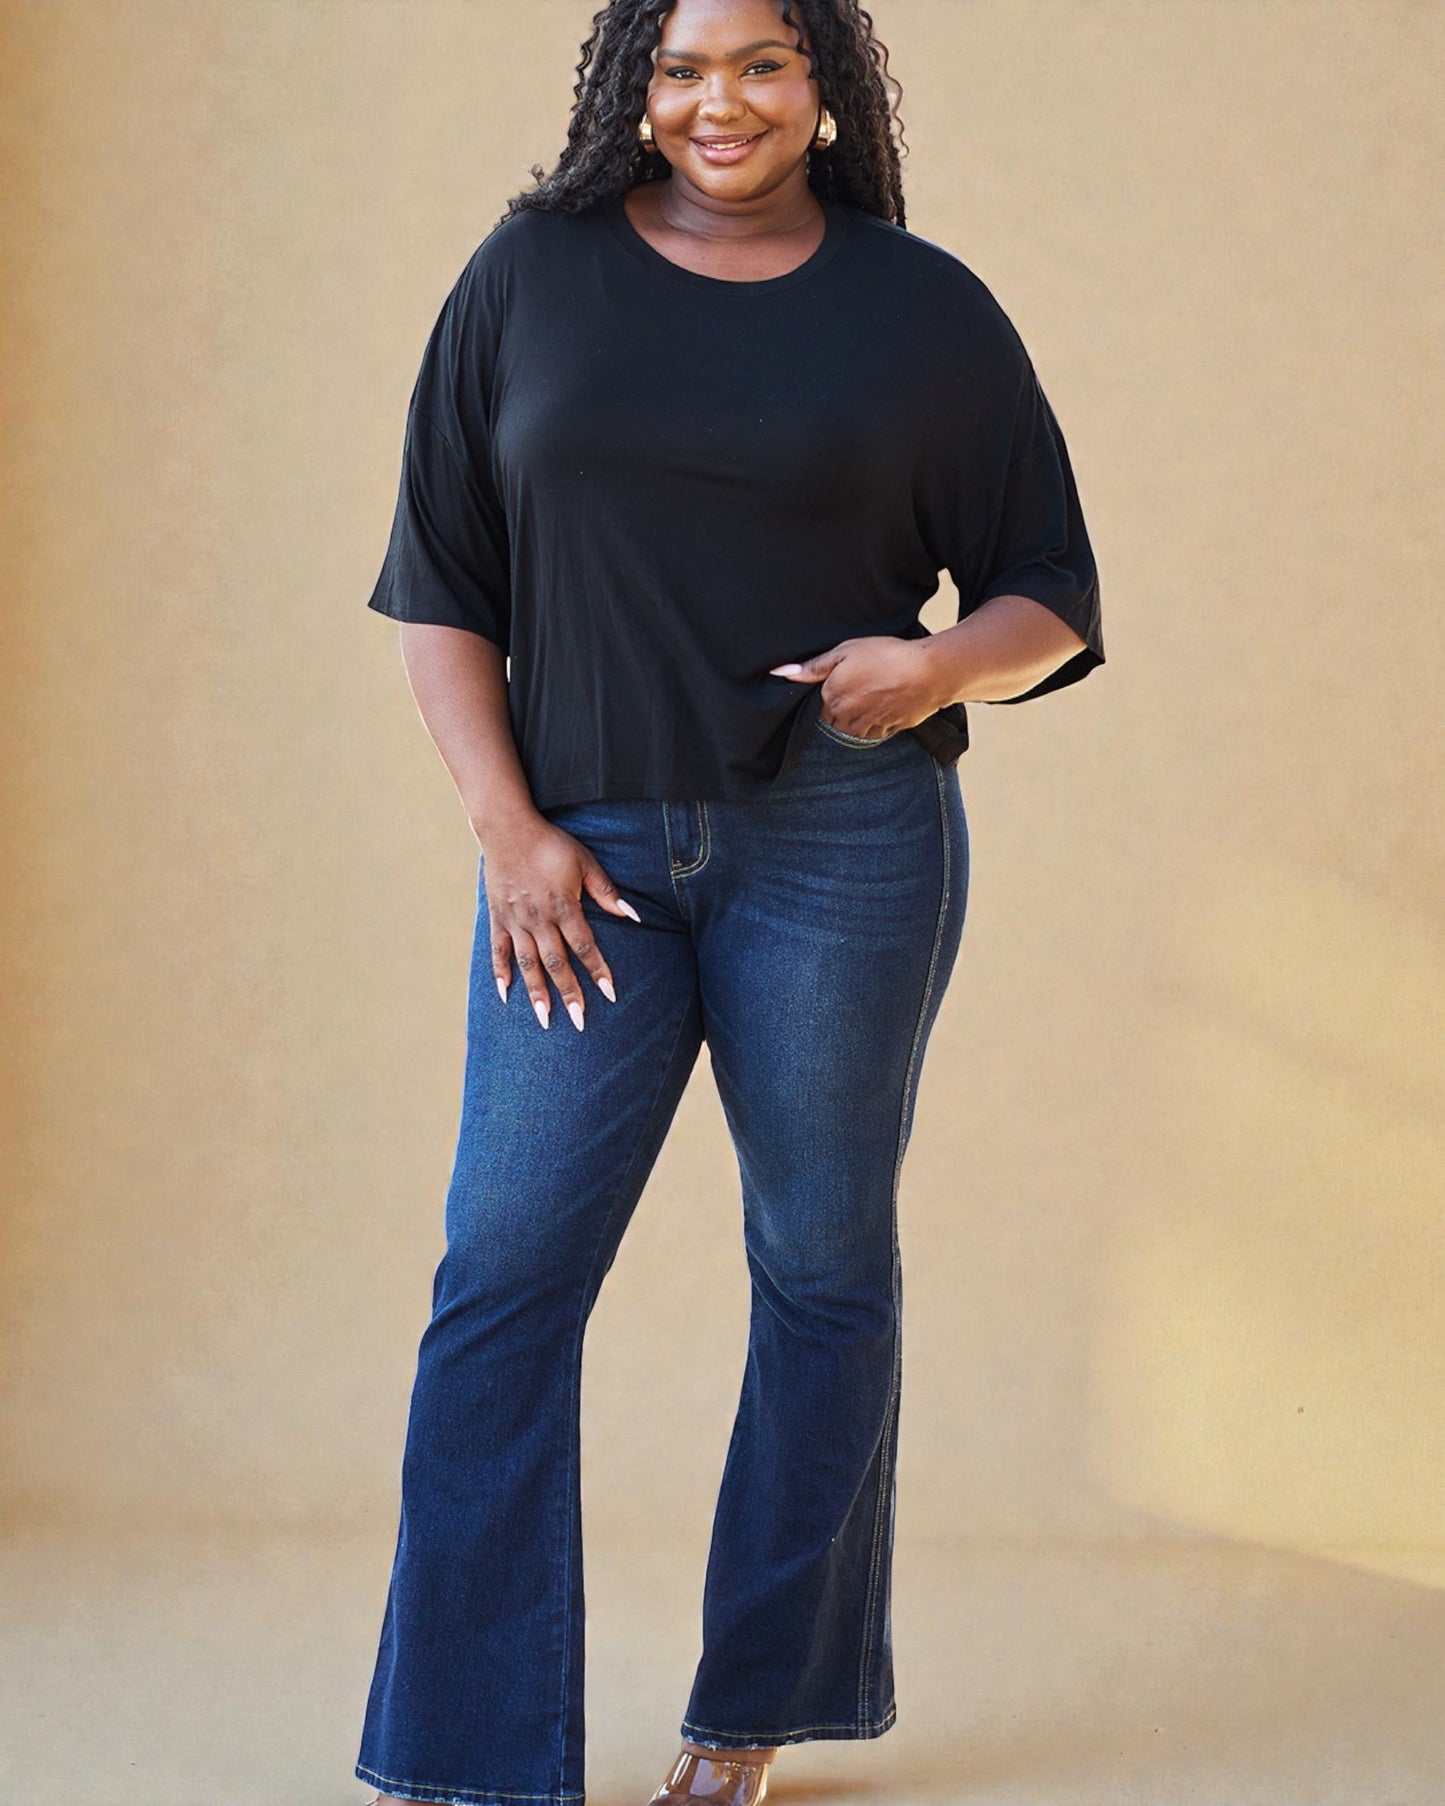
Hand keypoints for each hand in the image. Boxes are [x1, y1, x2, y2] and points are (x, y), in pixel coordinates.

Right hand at [475, 814, 639, 1030]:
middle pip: (557, 963)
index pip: (584, 946)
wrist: (507, 828)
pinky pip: (499, 951)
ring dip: (537, 993)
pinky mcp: (497, 917)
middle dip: (570, 994)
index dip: (598, 970)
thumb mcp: (585, 862)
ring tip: (545, 1019)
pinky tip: (506, 995)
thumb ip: (606, 891)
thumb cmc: (551, 844)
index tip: (610, 994)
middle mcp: (538, 919)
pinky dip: (501, 973)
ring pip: (528, 964)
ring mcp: (515, 920)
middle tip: (579, 1022)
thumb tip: (632, 915)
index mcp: (563, 906)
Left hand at [769, 635, 945, 739]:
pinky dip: (875, 722)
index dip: (825, 695)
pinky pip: (872, 732)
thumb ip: (812, 667)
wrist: (929, 673)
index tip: (839, 683)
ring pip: (851, 729)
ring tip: (872, 695)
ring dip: (856, 717)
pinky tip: (884, 704)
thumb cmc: (886, 656)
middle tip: (858, 687)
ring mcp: (867, 727)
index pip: (815, 707)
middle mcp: (845, 718)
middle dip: (839, 708)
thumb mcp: (845, 651)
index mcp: (831, 698)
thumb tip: (780, 674)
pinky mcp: (887, 731)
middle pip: (832, 720)